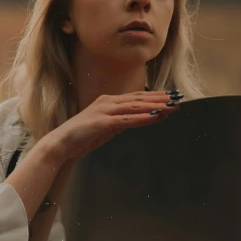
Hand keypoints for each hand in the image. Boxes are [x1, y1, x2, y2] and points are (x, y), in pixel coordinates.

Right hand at [47, 90, 182, 160]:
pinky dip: (143, 118)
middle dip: (160, 98)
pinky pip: (127, 120)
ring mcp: (105, 111)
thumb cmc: (83, 136)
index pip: (136, 97)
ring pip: (136, 106)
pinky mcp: (103, 123)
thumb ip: (122, 121)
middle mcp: (108, 102)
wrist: (62, 144)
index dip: (155, 96)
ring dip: (155, 106)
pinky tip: (156, 117)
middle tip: (178, 98)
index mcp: (109, 101)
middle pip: (139, 98)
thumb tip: (141, 118)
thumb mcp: (107, 127)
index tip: (171, 96)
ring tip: (171, 106)